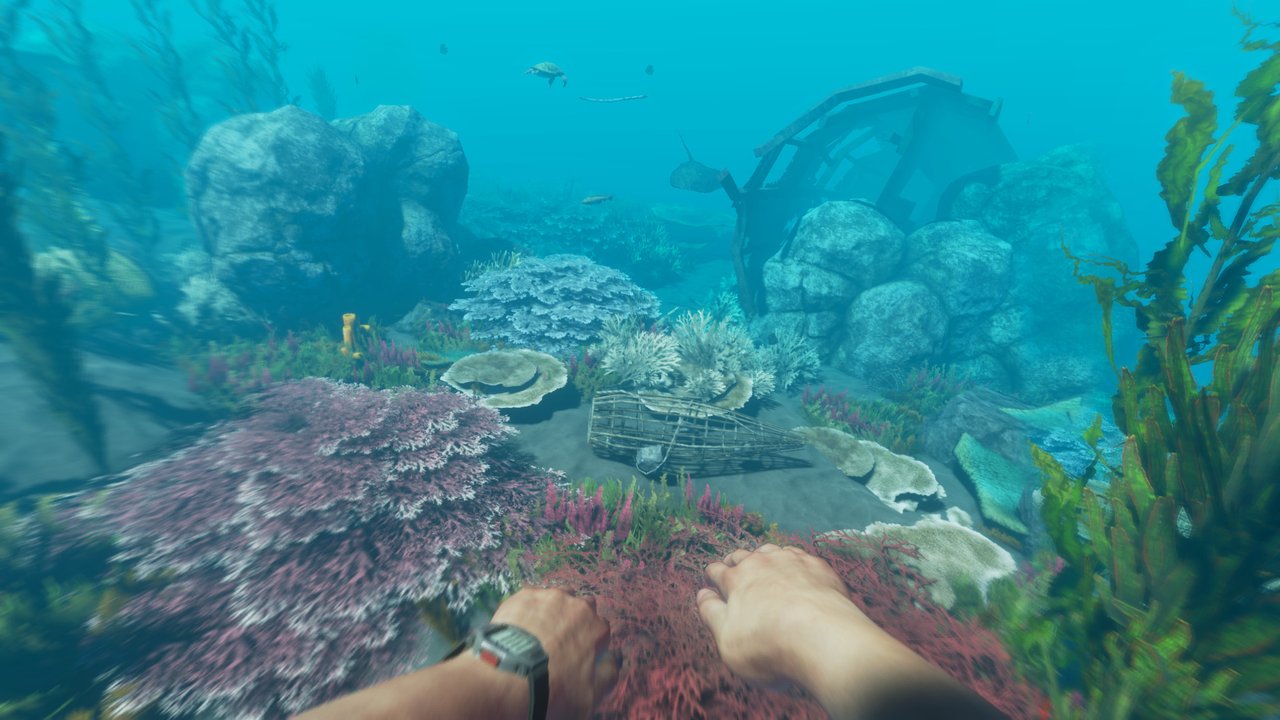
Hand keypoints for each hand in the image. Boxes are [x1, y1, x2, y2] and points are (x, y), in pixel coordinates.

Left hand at [491, 587, 620, 719]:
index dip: (590, 642)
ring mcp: (550, 597)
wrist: (510, 677)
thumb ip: (608, 673)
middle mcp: (577, 606)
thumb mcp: (591, 694)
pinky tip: (519, 628)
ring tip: (538, 633)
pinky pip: (531, 599)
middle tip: (559, 642)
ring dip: (552, 611)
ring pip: (557, 598)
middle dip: (574, 621)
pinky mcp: (524, 595)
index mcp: (597, 627)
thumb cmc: (553, 687)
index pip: (600, 628)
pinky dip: (528, 610)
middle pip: (582, 607)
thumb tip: (613, 660)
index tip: (578, 654)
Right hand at [696, 543, 868, 687]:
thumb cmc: (770, 646)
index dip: (712, 576)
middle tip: (733, 568)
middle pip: (742, 555)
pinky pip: (800, 556)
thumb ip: (711, 615)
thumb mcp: (727, 640)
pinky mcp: (818, 566)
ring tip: (764, 565)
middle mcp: (761, 563)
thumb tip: (701, 595)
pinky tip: (797, 571)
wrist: (824, 640)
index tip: (711, 580)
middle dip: (734, 562)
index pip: (716, 571)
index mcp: (735, 579)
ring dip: (764, 557)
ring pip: (771, 550)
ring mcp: (791, 561)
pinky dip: (794, 562)